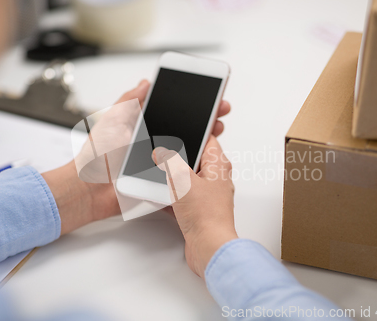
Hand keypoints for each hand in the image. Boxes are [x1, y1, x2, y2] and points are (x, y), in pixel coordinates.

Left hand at [43, 80, 231, 234]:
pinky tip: (209, 156)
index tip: (206, 96)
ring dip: (206, 141)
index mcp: (143, 127)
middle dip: (205, 119)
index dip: (190, 105)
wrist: (91, 190)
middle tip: (219, 111)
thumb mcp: (112, 120)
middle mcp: (154, 144)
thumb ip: (129, 101)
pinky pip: (183, 173)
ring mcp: (160, 163)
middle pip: (186, 129)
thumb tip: (146, 83)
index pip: (173, 112)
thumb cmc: (98, 156)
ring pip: (189, 150)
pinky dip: (197, 166)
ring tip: (217, 129)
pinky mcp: (163, 181)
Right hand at [152, 136, 237, 277]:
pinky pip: (182, 198)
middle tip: (163, 153)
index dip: (193, 132)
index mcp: (218, 165)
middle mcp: (216, 179)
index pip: (208, 139)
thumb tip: (161, 152)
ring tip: (158, 176)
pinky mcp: (199, 211)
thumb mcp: (182, 179)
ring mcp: (208, 196)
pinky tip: (158, 198)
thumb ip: (169, 161)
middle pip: (195, 159)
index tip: (179, 129)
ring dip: (172, 179)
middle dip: (177, 157)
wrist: (209, 247)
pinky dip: (170, 197)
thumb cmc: (205, 215)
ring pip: (187, 180)